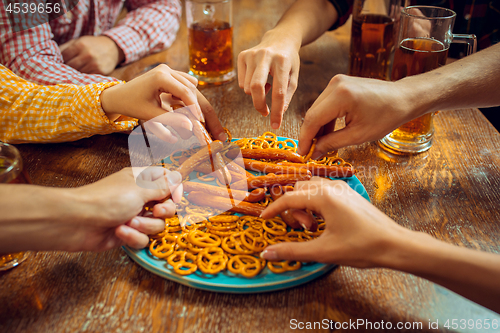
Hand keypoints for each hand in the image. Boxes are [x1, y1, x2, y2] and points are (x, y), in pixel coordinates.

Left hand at [59, 35, 124, 74]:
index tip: (61, 63)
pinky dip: (84, 76)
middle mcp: (87, 54)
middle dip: (67, 68)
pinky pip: (87, 76)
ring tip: (74, 73)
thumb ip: (67, 47)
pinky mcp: (100, 71)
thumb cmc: (93, 44)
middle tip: (66, 69)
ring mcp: (94, 64)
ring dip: (75, 73)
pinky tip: (83, 75)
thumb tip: (54, 56)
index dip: (61, 61)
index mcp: (80, 45)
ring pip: (78, 73)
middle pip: (70, 66)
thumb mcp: (80, 41)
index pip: (64, 56)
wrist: (113, 48)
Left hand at [65, 167, 182, 251]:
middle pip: (167, 206)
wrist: (78, 222)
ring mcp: (134, 216)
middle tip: (155, 211)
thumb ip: (163, 186)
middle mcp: (140, 197)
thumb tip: (178, 177)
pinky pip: (143, 238)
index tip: (175, 198)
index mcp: (142, 180)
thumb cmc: (107, 199)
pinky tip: (120, 232)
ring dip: (145, 225)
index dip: (175, 190)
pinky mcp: (127, 234)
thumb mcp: (140, 189)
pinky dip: (133, 236)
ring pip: (157, 225)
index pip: (168, 182)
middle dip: (163, 211)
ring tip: (129, 222)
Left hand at [101, 65, 225, 141]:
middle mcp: (167, 70)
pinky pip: (187, 86)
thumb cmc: (132, 105)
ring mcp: (170, 70)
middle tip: (216, 129)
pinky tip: (198, 114)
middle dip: (204, 110)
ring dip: (200, 106)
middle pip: (193, 90)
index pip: (186, 93)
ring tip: (208, 124)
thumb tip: (191, 129)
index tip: (202, 124)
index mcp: (161, 76)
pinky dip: (193, 99)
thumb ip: (171, 121)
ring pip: (192, 89)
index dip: (196, 109)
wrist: (119, 95)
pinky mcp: (171, 75)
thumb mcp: (150, 115)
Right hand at [238, 30, 299, 128]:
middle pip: (256, 88)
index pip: (279, 92)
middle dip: (259, 105)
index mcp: (282, 61)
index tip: (276, 124)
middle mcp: (265, 56)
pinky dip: (249, 87)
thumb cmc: (289, 60)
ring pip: (247, 88)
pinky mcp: (242, 55)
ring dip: (257, 94)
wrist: (280, 38)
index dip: (277, 111)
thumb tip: (279, 113)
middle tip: (265, 112)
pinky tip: (259, 78)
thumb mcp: (293, 76)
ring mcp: (251, 54)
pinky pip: (241, 82)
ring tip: (267, 86)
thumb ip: (287, 95)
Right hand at [260, 177, 408, 266]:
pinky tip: (323, 221)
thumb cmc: (361, 246)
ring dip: (304, 204)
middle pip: (298, 188)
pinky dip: (315, 202)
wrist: (394, 244)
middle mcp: (331, 187)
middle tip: (301, 228)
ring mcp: (342, 188)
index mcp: (323, 196)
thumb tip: (266, 253)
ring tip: (312, 226)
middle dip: (292, 207)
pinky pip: (323, 190)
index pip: (288, 198)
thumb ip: (292, 250)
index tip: (263, 218)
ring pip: (310, 187)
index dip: (273, 209)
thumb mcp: (323, 251)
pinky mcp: (349, 193)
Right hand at [297, 74, 417, 157]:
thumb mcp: (358, 135)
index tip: (301, 153)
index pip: (312, 119)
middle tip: (309, 152)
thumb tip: (314, 152)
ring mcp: (336, 82)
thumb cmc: (386, 116)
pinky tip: (327, 134)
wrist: (403, 98)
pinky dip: (324, 119)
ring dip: (317, 127)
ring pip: (317, 109)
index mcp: (341, 96)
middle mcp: (335, 85)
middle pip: (312, 113)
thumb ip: (332, 143)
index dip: (304, 138)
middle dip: (309, 134)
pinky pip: (325, 104)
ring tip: (318, 145)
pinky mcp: (339, 84)